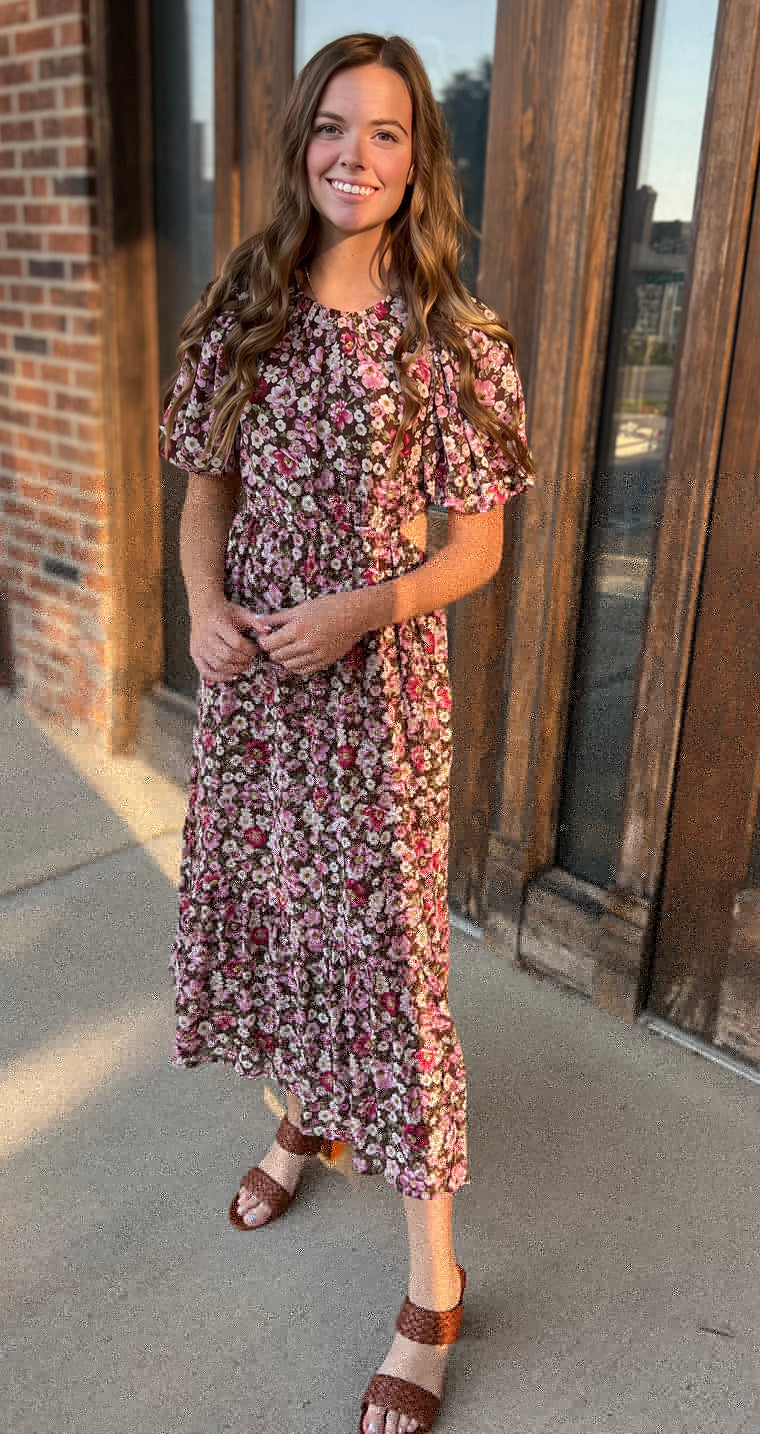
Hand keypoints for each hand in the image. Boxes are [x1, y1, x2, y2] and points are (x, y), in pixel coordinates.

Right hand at [189, 600, 259, 682]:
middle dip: (243, 661)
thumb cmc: (226, 612)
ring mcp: (198, 646)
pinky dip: (218, 677)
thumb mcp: (242, 612)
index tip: (256, 650)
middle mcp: (205, 635)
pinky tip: (231, 676)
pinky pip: (205, 671)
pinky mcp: (194, 654)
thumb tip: (268, 632)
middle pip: (227, 656)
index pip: (236, 643)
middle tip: (251, 660)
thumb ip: (256, 622)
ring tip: (244, 666)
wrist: (204, 609)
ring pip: (218, 665)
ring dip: (234, 669)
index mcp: (217, 623)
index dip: (249, 650)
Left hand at [251, 590, 366, 675]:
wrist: (355, 614)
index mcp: (297, 629)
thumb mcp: (300, 608)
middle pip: (277, 656)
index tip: (266, 636)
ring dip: (284, 658)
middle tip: (276, 641)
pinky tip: (297, 656)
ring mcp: (317, 655)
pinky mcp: (325, 662)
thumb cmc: (328, 606)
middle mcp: (306, 645)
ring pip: (289, 666)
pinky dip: (296, 665)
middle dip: (273, 649)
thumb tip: (258, 622)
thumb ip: (277, 618)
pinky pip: (303, 670)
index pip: (268, 644)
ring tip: (287, 648)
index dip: (263, 640)